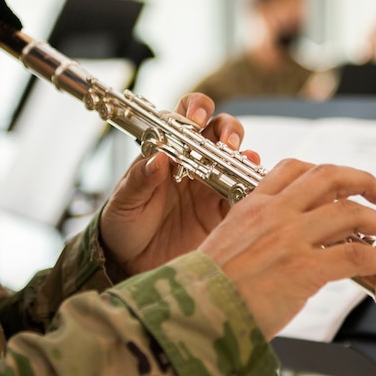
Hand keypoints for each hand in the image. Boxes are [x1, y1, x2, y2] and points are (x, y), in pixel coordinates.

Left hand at [99, 93, 256, 276]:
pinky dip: (252, 187)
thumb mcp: (124, 203)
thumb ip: (139, 180)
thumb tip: (158, 158)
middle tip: (227, 143)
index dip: (196, 109)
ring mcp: (211, 185)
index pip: (185, 116)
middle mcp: (193, 162)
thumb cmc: (123, 226)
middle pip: (220, 130)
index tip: (196, 119)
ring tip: (244, 161)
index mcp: (168, 151)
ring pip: (237, 159)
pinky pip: (244, 194)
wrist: (131, 266)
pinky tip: (252, 186)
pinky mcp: (223, 212)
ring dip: (244, 156)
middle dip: (228, 130)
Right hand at [198, 159, 375, 338]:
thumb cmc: (205, 291)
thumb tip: (283, 247)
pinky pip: (357, 253)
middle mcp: (274, 214)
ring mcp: (290, 238)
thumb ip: (256, 237)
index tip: (343, 184)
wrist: (193, 314)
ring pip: (350, 212)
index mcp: (252, 205)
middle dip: (363, 181)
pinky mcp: (304, 268)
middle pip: (330, 177)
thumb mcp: (226, 246)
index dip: (325, 172)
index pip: (294, 169)